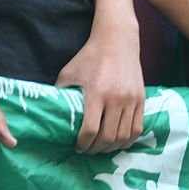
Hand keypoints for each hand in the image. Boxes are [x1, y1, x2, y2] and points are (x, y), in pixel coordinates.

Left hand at [56, 26, 145, 153]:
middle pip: (107, 137)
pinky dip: (127, 140)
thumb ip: (59, 93)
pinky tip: (117, 142)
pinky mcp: (141, 99)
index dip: (82, 144)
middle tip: (88, 149)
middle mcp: (116, 98)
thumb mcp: (68, 72)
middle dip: (95, 149)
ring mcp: (131, 100)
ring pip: (123, 136)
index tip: (77, 146)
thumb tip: (47, 112)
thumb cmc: (89, 56)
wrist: (117, 40)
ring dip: (111, 147)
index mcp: (96, 93)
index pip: (90, 130)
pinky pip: (137, 129)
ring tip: (101, 147)